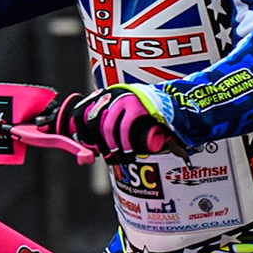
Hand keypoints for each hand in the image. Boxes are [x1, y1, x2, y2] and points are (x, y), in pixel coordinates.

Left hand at [50, 85, 177, 156]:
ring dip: (112, 148)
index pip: (81, 113)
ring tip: (122, 158)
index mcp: (103, 95)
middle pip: (93, 122)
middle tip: (108, 158)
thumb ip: (108, 126)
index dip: (82, 135)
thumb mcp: (124, 115)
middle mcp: (111, 94)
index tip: (90, 150)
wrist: (172, 102)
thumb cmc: (143, 114)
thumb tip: (85, 155)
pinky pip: (126, 128)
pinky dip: (125, 144)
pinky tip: (130, 153)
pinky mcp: (139, 106)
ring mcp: (125, 98)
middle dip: (98, 144)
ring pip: (108, 127)